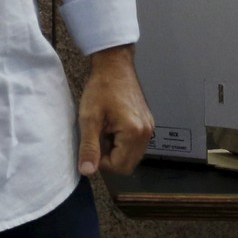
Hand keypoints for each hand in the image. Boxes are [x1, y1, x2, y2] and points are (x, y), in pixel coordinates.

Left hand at [77, 45, 153, 176]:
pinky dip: (123, 142)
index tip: (92, 144)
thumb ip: (89, 147)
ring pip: (132, 156)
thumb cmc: (101, 87)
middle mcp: (147, 133)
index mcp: (134, 132)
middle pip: (128, 165)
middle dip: (110, 158)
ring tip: (105, 131)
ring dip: (117, 151)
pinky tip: (113, 127)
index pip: (119, 167)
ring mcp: (149, 128)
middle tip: (99, 138)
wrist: (115, 65)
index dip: (101, 162)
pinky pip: (136, 144)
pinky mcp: (148, 123)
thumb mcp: (89, 118)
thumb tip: (87, 172)